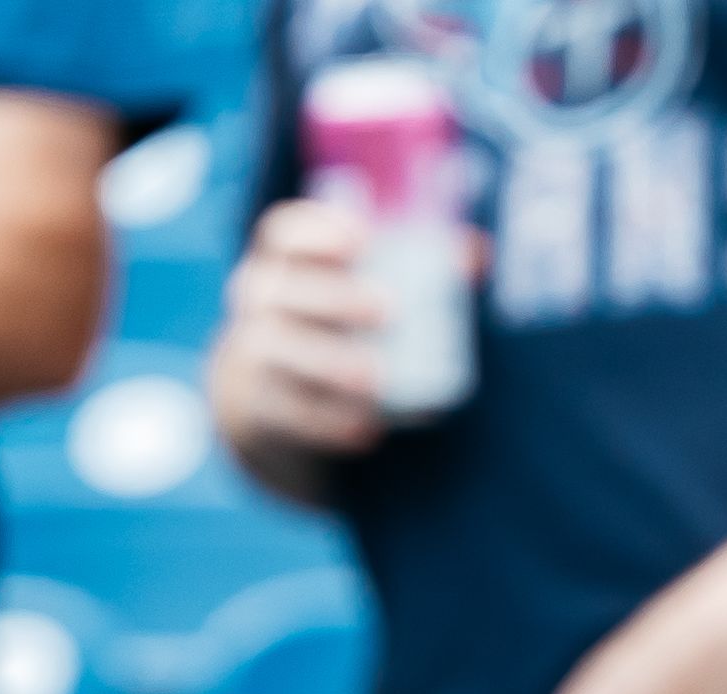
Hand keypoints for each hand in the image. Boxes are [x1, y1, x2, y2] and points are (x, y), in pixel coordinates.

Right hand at [203, 197, 397, 466]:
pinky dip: (323, 421)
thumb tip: (475, 258)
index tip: (361, 239)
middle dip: (332, 299)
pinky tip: (361, 429)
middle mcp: (258, 296)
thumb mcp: (369, 279)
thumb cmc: (338, 312)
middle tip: (387, 311)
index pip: (287, 232)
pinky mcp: (254, 402)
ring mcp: (250, 349)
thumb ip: (421, 262)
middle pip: (281, 290)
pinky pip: (282, 411)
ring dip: (327, 364)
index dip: (318, 232)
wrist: (276, 381)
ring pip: (277, 352)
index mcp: (286, 255)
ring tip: (375, 380)